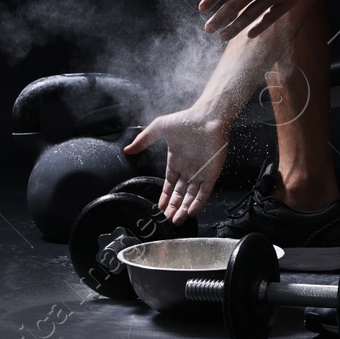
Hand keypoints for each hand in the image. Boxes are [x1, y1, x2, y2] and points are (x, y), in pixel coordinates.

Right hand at [123, 108, 229, 223]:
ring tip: (176, 221)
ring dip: (184, 209)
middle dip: (173, 208)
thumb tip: (127, 149)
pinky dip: (198, 203)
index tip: (159, 208)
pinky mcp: (212, 173)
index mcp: (176, 161)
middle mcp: (188, 169)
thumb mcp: (159, 128)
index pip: (170, 185)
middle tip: (166, 220)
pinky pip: (205, 192)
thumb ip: (143, 140)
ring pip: (191, 196)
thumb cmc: (185, 120)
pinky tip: (190, 212)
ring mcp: (201, 172)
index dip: (165, 197)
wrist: (207, 117)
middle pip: (180, 194)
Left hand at [200, 0, 324, 39]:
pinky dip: (259, 27)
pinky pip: (270, 17)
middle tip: (208, 29)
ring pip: (250, 15)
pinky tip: (250, 34)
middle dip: (218, 19)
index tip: (202, 9)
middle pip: (233, 6)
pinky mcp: (287, 1)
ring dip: (235, 27)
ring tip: (223, 35)